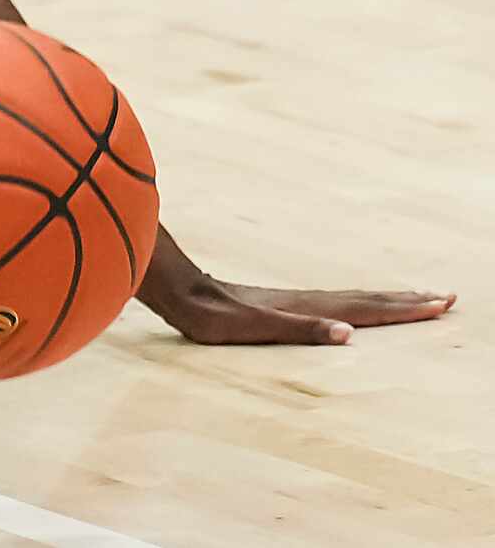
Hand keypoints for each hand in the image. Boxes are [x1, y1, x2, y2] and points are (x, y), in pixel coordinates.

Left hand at [146, 272, 456, 345]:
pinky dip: (356, 303)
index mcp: (307, 308)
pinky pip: (332, 301)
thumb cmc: (210, 316)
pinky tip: (355, 308)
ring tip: (416, 296)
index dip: (404, 310)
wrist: (177, 289)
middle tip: (447, 298)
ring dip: (387, 299)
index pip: (366, 310)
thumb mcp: (252, 327)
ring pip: (352, 298)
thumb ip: (300, 330)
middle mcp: (306, 301)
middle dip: (407, 301)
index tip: (441, 304)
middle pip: (367, 300)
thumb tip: (348, 334)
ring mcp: (294, 300)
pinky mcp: (280, 304)